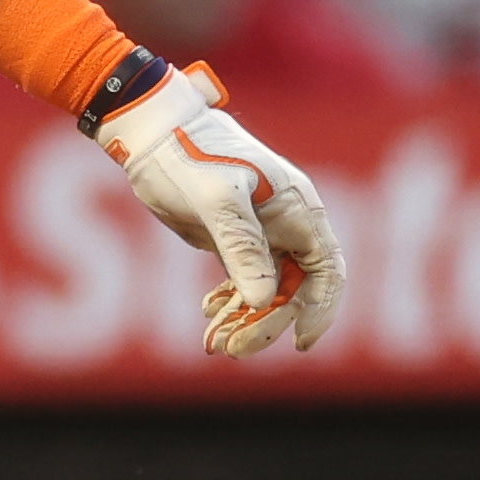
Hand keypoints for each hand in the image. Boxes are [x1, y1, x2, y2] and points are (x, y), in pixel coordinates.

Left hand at [88, 55, 343, 357]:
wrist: (152, 131)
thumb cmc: (187, 155)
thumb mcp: (216, 201)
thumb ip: (242, 247)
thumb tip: (264, 299)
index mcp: (298, 209)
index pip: (327, 270)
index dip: (319, 309)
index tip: (298, 341)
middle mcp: (286, 222)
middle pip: (295, 288)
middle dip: (268, 322)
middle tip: (233, 348)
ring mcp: (261, 231)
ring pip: (267, 288)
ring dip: (246, 318)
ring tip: (215, 344)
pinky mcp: (233, 236)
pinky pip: (244, 279)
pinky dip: (231, 302)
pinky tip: (211, 316)